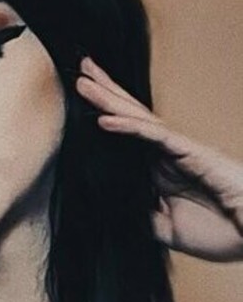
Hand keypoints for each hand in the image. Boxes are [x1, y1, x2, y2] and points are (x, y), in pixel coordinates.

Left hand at [76, 54, 242, 260]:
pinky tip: (104, 119)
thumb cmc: (221, 231)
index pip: (127, 141)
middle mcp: (167, 156)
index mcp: (160, 173)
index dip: (106, 120)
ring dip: (110, 101)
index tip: (80, 106)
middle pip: (131, 118)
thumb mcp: (166, 230)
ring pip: (139, 120)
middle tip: (81, 70)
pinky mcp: (192, 153)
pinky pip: (155, 136)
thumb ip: (140, 216)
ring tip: (85, 80)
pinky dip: (129, 127)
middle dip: (105, 95)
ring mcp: (179, 151)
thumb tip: (109, 211)